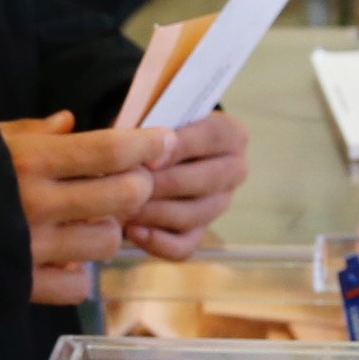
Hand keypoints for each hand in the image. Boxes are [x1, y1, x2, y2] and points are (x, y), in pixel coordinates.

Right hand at [2, 111, 167, 305]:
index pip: (111, 149)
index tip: (165, 140)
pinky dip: (81, 273)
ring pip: (107, 242)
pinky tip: (69, 258)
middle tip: (134, 182)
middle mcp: (40, 204)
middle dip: (138, 186)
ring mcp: (35, 247)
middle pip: (123, 195)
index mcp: (32, 160)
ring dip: (109, 230)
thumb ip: (32, 130)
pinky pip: (77, 284)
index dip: (148, 143)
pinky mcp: (25, 283)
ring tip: (93, 221)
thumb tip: (70, 122)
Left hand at [123, 107, 248, 257]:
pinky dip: (158, 242)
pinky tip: (133, 230)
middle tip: (132, 185)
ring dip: (156, 212)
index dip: (182, 146)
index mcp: (230, 134)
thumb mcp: (153, 113)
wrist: (150, 154)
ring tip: (125, 207)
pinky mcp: (200, 231)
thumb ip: (152, 120)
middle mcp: (233, 170)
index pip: (214, 136)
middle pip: (207, 180)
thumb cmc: (152, 130)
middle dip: (165, 184)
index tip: (150, 157)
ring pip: (193, 215)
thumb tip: (141, 142)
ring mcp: (218, 204)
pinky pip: (184, 246)